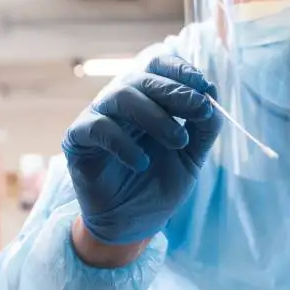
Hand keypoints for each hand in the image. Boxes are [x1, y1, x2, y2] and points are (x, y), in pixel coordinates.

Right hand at [63, 55, 222, 245]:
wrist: (133, 224)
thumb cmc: (159, 184)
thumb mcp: (192, 157)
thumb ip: (204, 128)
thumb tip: (212, 94)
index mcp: (148, 99)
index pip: (158, 66)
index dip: (181, 70)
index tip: (205, 88)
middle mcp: (121, 102)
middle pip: (143, 78)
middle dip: (176, 92)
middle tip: (200, 111)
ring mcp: (98, 117)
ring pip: (121, 96)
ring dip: (155, 115)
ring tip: (178, 141)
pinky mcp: (78, 139)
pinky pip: (97, 127)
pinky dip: (123, 142)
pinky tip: (142, 163)